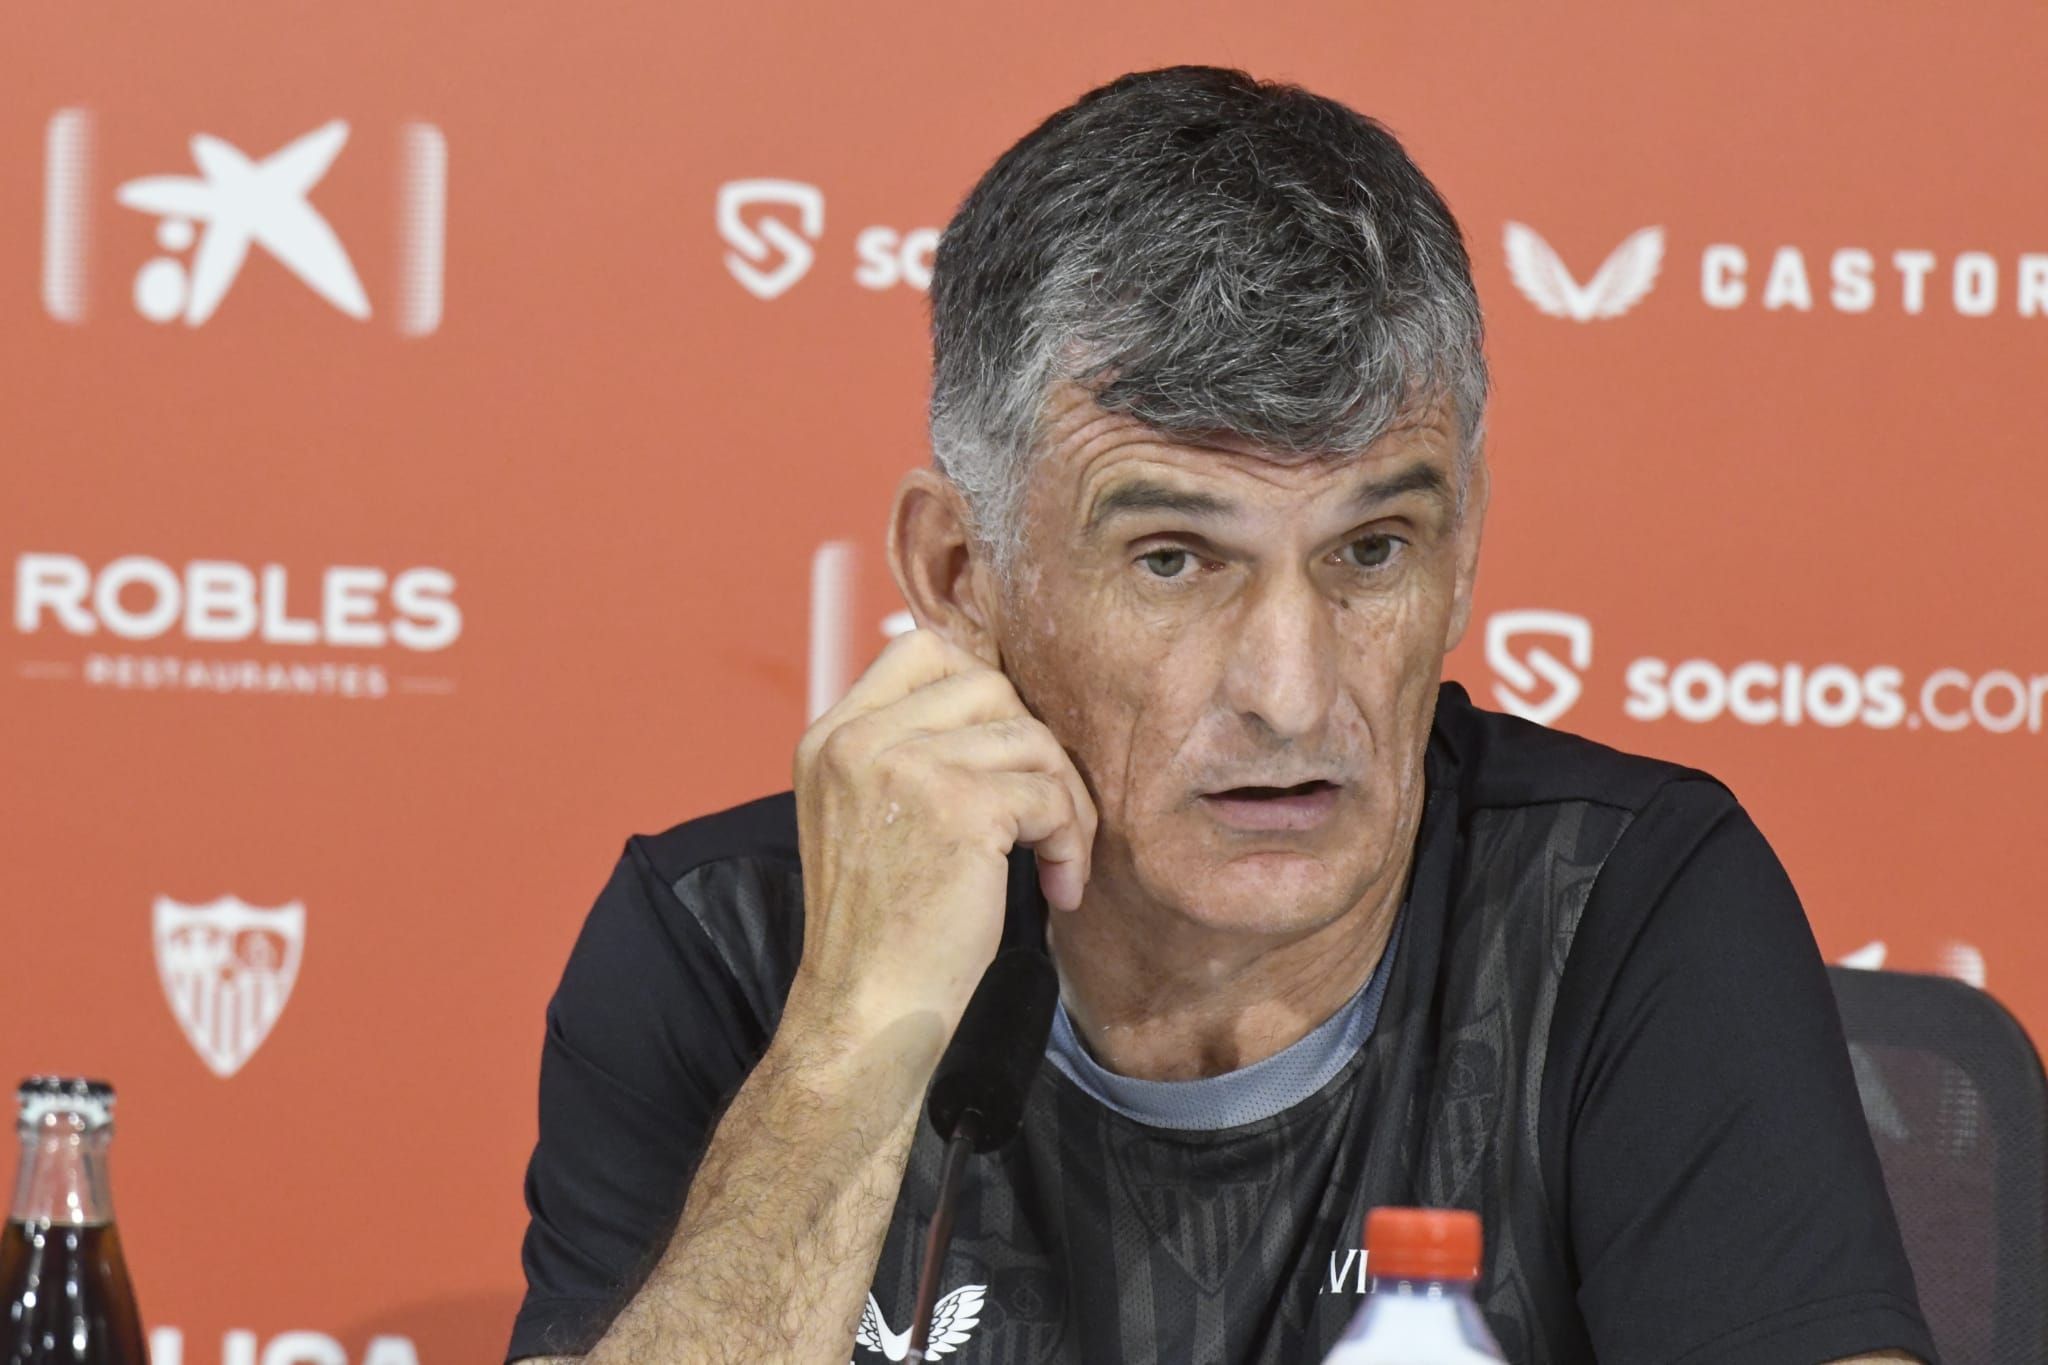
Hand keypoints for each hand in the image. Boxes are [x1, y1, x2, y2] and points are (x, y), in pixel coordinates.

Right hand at [789, 629, 1096, 1045]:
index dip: (984, 686)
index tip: (1007, 752)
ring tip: (1058, 861)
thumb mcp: (863, 819)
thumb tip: (1000, 704)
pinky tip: (1058, 889)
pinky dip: (1071, 841)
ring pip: (1029, 736)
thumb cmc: (882, 931)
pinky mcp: (957, 806)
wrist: (865, 1012)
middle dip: (1034, 746)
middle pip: (987, 682)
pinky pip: (1048, 793)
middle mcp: (857, 739)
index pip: (921, 650)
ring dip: (1064, 800)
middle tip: (1045, 816)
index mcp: (830, 738)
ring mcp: (904, 766)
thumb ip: (905, 754)